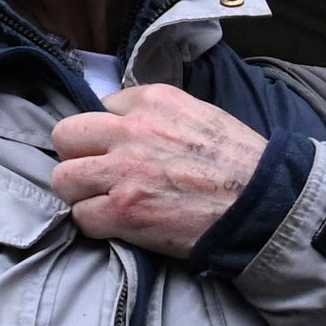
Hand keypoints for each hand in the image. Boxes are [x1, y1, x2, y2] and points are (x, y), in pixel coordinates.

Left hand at [47, 85, 268, 259]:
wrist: (260, 204)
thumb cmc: (238, 162)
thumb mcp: (198, 113)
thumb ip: (156, 112)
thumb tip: (123, 117)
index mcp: (151, 101)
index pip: (99, 106)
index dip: (106, 132)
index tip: (118, 148)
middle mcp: (131, 131)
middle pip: (65, 136)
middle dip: (77, 157)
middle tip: (96, 174)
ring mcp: (123, 173)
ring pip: (64, 179)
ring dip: (81, 193)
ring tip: (104, 201)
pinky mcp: (123, 212)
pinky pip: (81, 217)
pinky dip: (96, 224)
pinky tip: (118, 224)